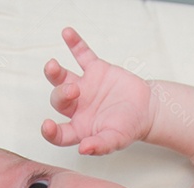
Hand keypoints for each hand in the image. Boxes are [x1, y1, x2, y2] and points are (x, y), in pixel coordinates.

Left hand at [41, 27, 153, 155]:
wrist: (146, 108)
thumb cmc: (129, 127)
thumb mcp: (116, 140)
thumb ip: (100, 146)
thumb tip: (83, 149)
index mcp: (79, 127)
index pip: (59, 133)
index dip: (50, 132)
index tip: (47, 125)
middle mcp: (77, 107)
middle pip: (58, 100)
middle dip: (61, 94)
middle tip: (74, 90)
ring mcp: (84, 86)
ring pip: (62, 77)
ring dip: (54, 72)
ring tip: (52, 65)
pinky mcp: (95, 70)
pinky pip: (82, 55)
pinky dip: (75, 44)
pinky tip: (67, 33)